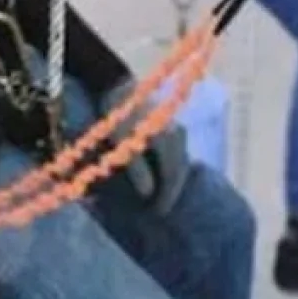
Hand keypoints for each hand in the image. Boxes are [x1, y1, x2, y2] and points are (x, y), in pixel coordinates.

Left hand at [100, 78, 190, 214]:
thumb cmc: (118, 115)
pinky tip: (161, 175)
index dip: (166, 197)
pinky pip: (176, 153)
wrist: (117, 85)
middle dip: (171, 191)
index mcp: (169, 140)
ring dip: (171, 180)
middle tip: (159, 210)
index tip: (158, 213)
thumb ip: (136, 169)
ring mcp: (176, 129)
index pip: (173, 177)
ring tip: (160, 196)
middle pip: (180, 171)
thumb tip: (148, 194)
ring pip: (180, 162)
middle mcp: (178, 135)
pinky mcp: (170, 126)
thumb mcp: (123, 143)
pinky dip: (170, 167)